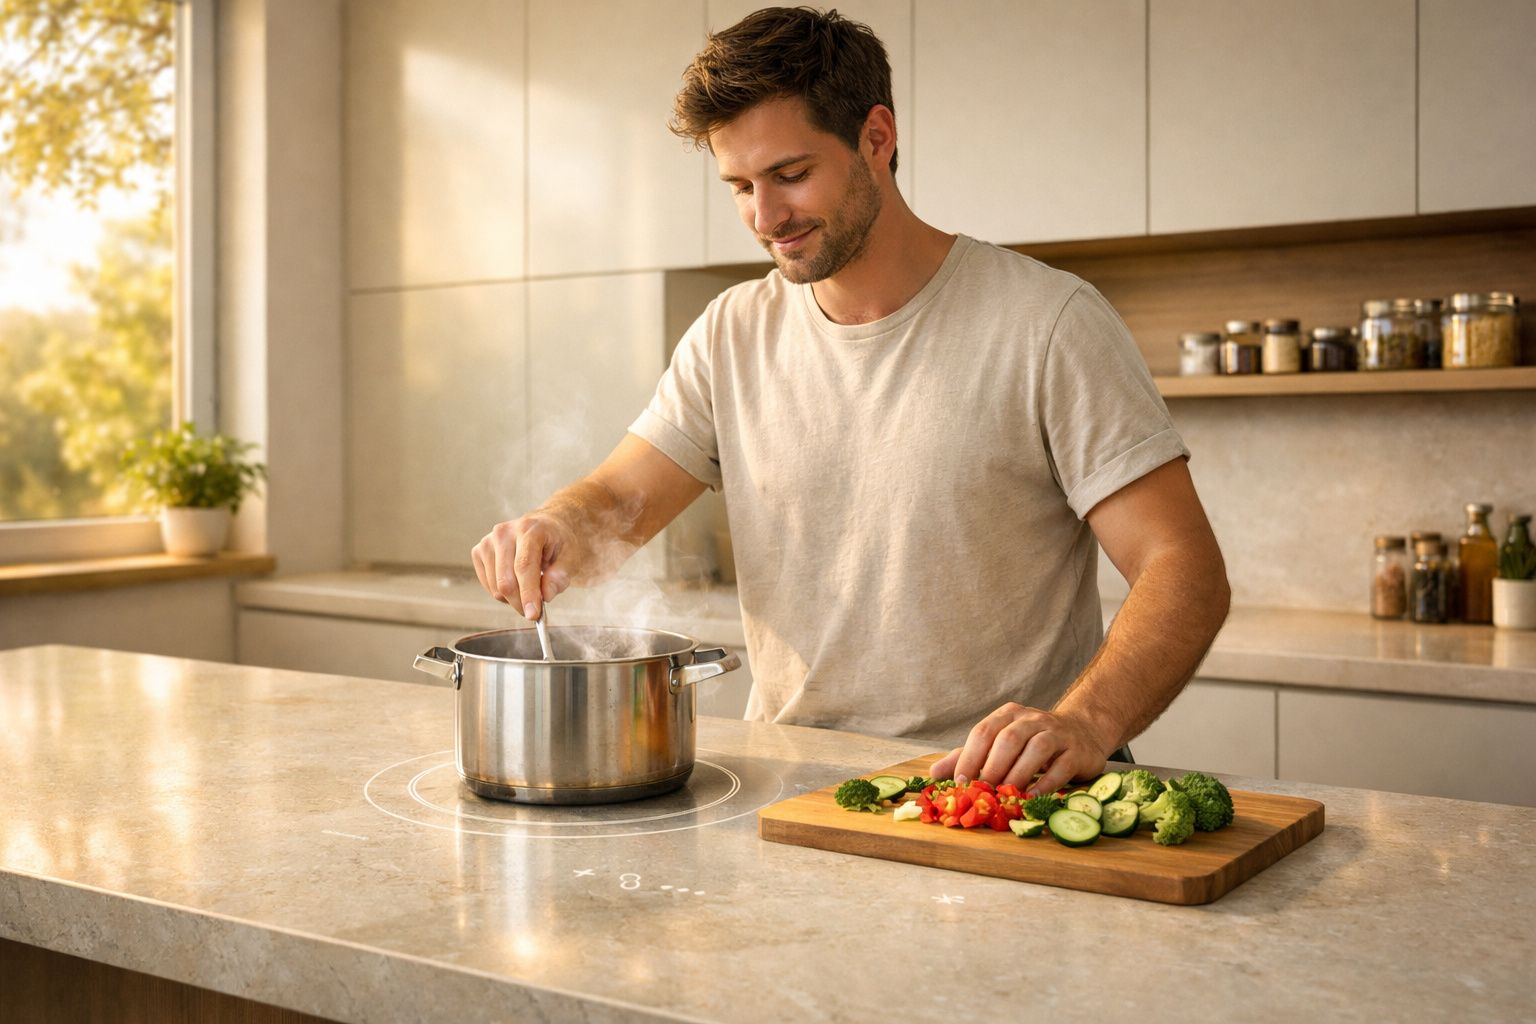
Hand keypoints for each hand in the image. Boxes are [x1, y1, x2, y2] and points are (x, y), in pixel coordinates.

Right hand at [470, 514, 573, 619]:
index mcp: (529, 529)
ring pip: (496, 587)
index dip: (528, 594)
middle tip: (536, 610)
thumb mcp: (571, 555)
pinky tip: (516, 582)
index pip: (524, 566)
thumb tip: (546, 595)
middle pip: (506, 581)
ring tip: (530, 588)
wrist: (543, 526)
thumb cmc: (557, 541)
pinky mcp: (479, 551)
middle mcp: (504, 533)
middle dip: (521, 602)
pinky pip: (488, 586)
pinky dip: (503, 593)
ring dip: (513, 599)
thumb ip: (560, 575)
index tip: (533, 615)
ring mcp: (488, 541)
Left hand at [929, 703, 1113, 796]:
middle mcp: (1032, 719)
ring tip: (1005, 796)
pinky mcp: (1076, 752)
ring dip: (1017, 775)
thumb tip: (934, 774)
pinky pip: (1060, 767)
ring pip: (1035, 750)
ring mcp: (1057, 733)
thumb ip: (968, 757)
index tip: (959, 783)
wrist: (1082, 733)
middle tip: (981, 792)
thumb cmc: (1031, 742)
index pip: (983, 732)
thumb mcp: (999, 744)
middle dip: (992, 767)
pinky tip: (1032, 798)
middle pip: (1008, 739)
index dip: (969, 757)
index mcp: (1008, 715)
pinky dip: (1045, 785)